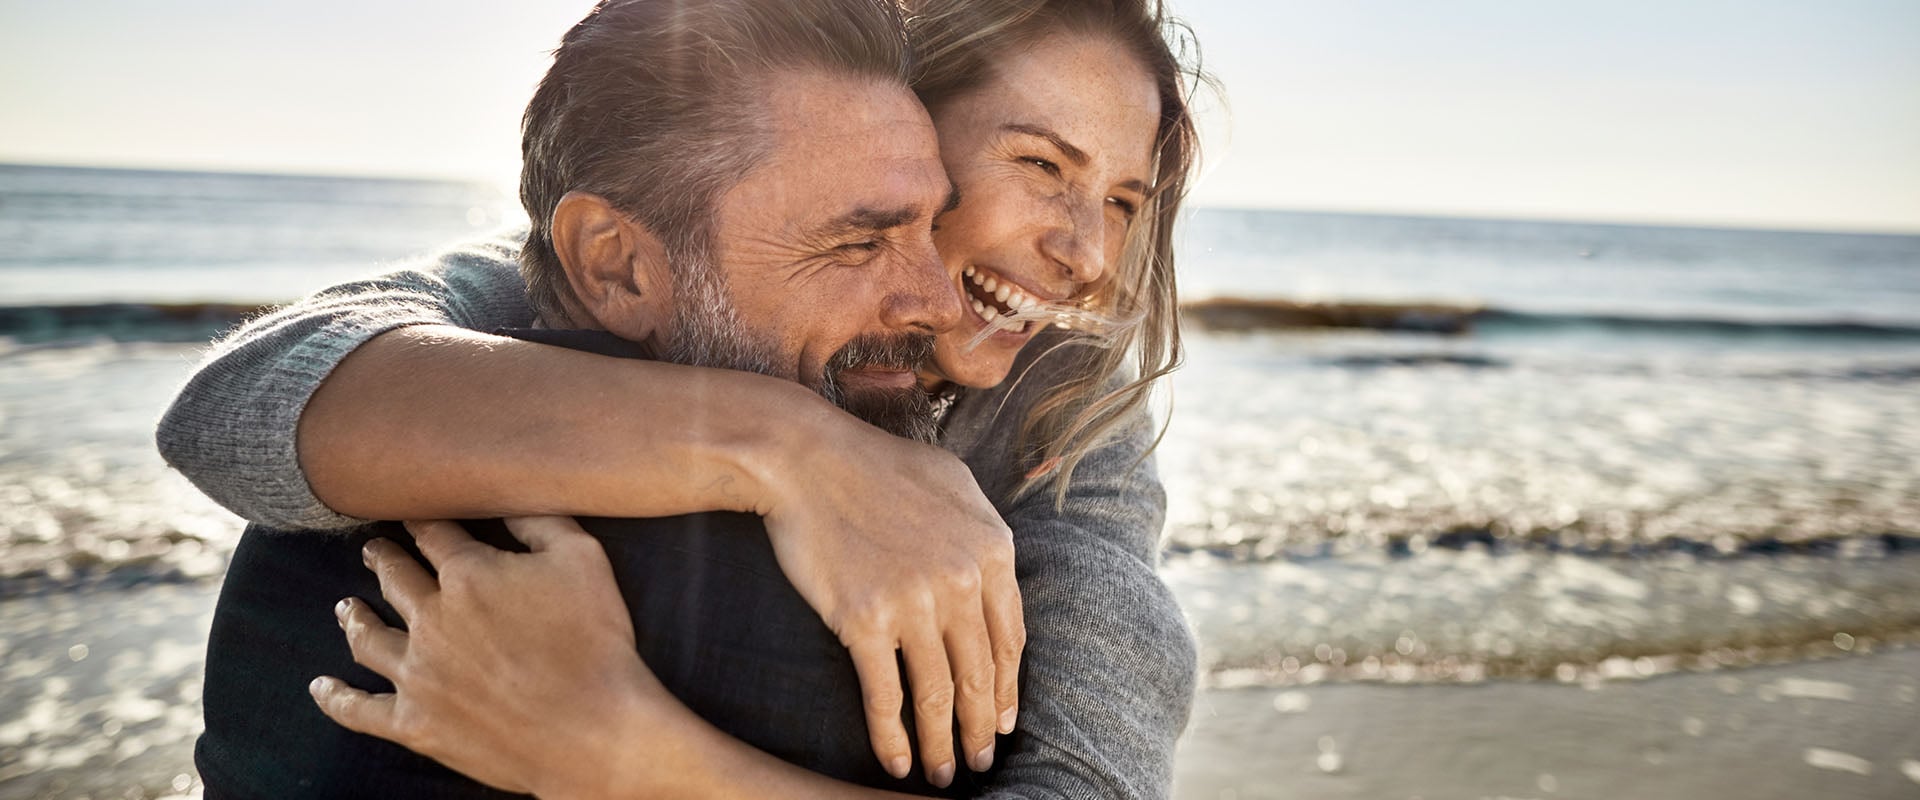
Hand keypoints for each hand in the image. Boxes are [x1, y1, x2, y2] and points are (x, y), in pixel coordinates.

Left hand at [308, 518, 669, 799]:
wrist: (590, 730)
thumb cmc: (595, 642)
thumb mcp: (583, 560)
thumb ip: (542, 521)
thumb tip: (510, 494)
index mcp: (468, 574)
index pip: (434, 535)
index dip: (423, 520)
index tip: (412, 512)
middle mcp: (431, 619)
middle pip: (394, 579)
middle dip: (382, 559)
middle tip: (373, 549)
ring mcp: (417, 673)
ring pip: (368, 638)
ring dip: (355, 617)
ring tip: (346, 606)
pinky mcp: (415, 723)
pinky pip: (360, 709)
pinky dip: (336, 698)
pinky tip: (321, 687)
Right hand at [752, 414, 1024, 787]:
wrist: (804, 459)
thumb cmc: (874, 465)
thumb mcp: (953, 483)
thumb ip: (983, 532)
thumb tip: (996, 574)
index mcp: (992, 549)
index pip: (1010, 638)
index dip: (1007, 687)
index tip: (1003, 719)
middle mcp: (961, 581)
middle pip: (979, 674)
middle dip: (982, 727)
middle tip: (980, 761)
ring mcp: (914, 603)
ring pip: (937, 693)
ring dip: (943, 743)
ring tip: (945, 772)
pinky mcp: (864, 621)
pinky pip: (885, 695)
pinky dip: (893, 736)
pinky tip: (897, 762)